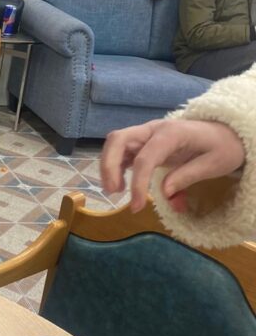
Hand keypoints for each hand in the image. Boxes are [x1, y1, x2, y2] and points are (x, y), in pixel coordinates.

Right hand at [100, 119, 244, 212]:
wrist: (227, 133)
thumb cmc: (223, 147)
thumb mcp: (214, 164)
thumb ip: (188, 176)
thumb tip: (164, 191)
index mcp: (172, 133)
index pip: (145, 158)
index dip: (137, 183)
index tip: (136, 207)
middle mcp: (154, 129)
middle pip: (118, 139)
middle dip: (109, 166)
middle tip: (113, 192)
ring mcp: (148, 133)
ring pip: (115, 143)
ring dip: (108, 166)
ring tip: (116, 190)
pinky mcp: (146, 141)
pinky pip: (123, 150)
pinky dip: (116, 165)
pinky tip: (122, 183)